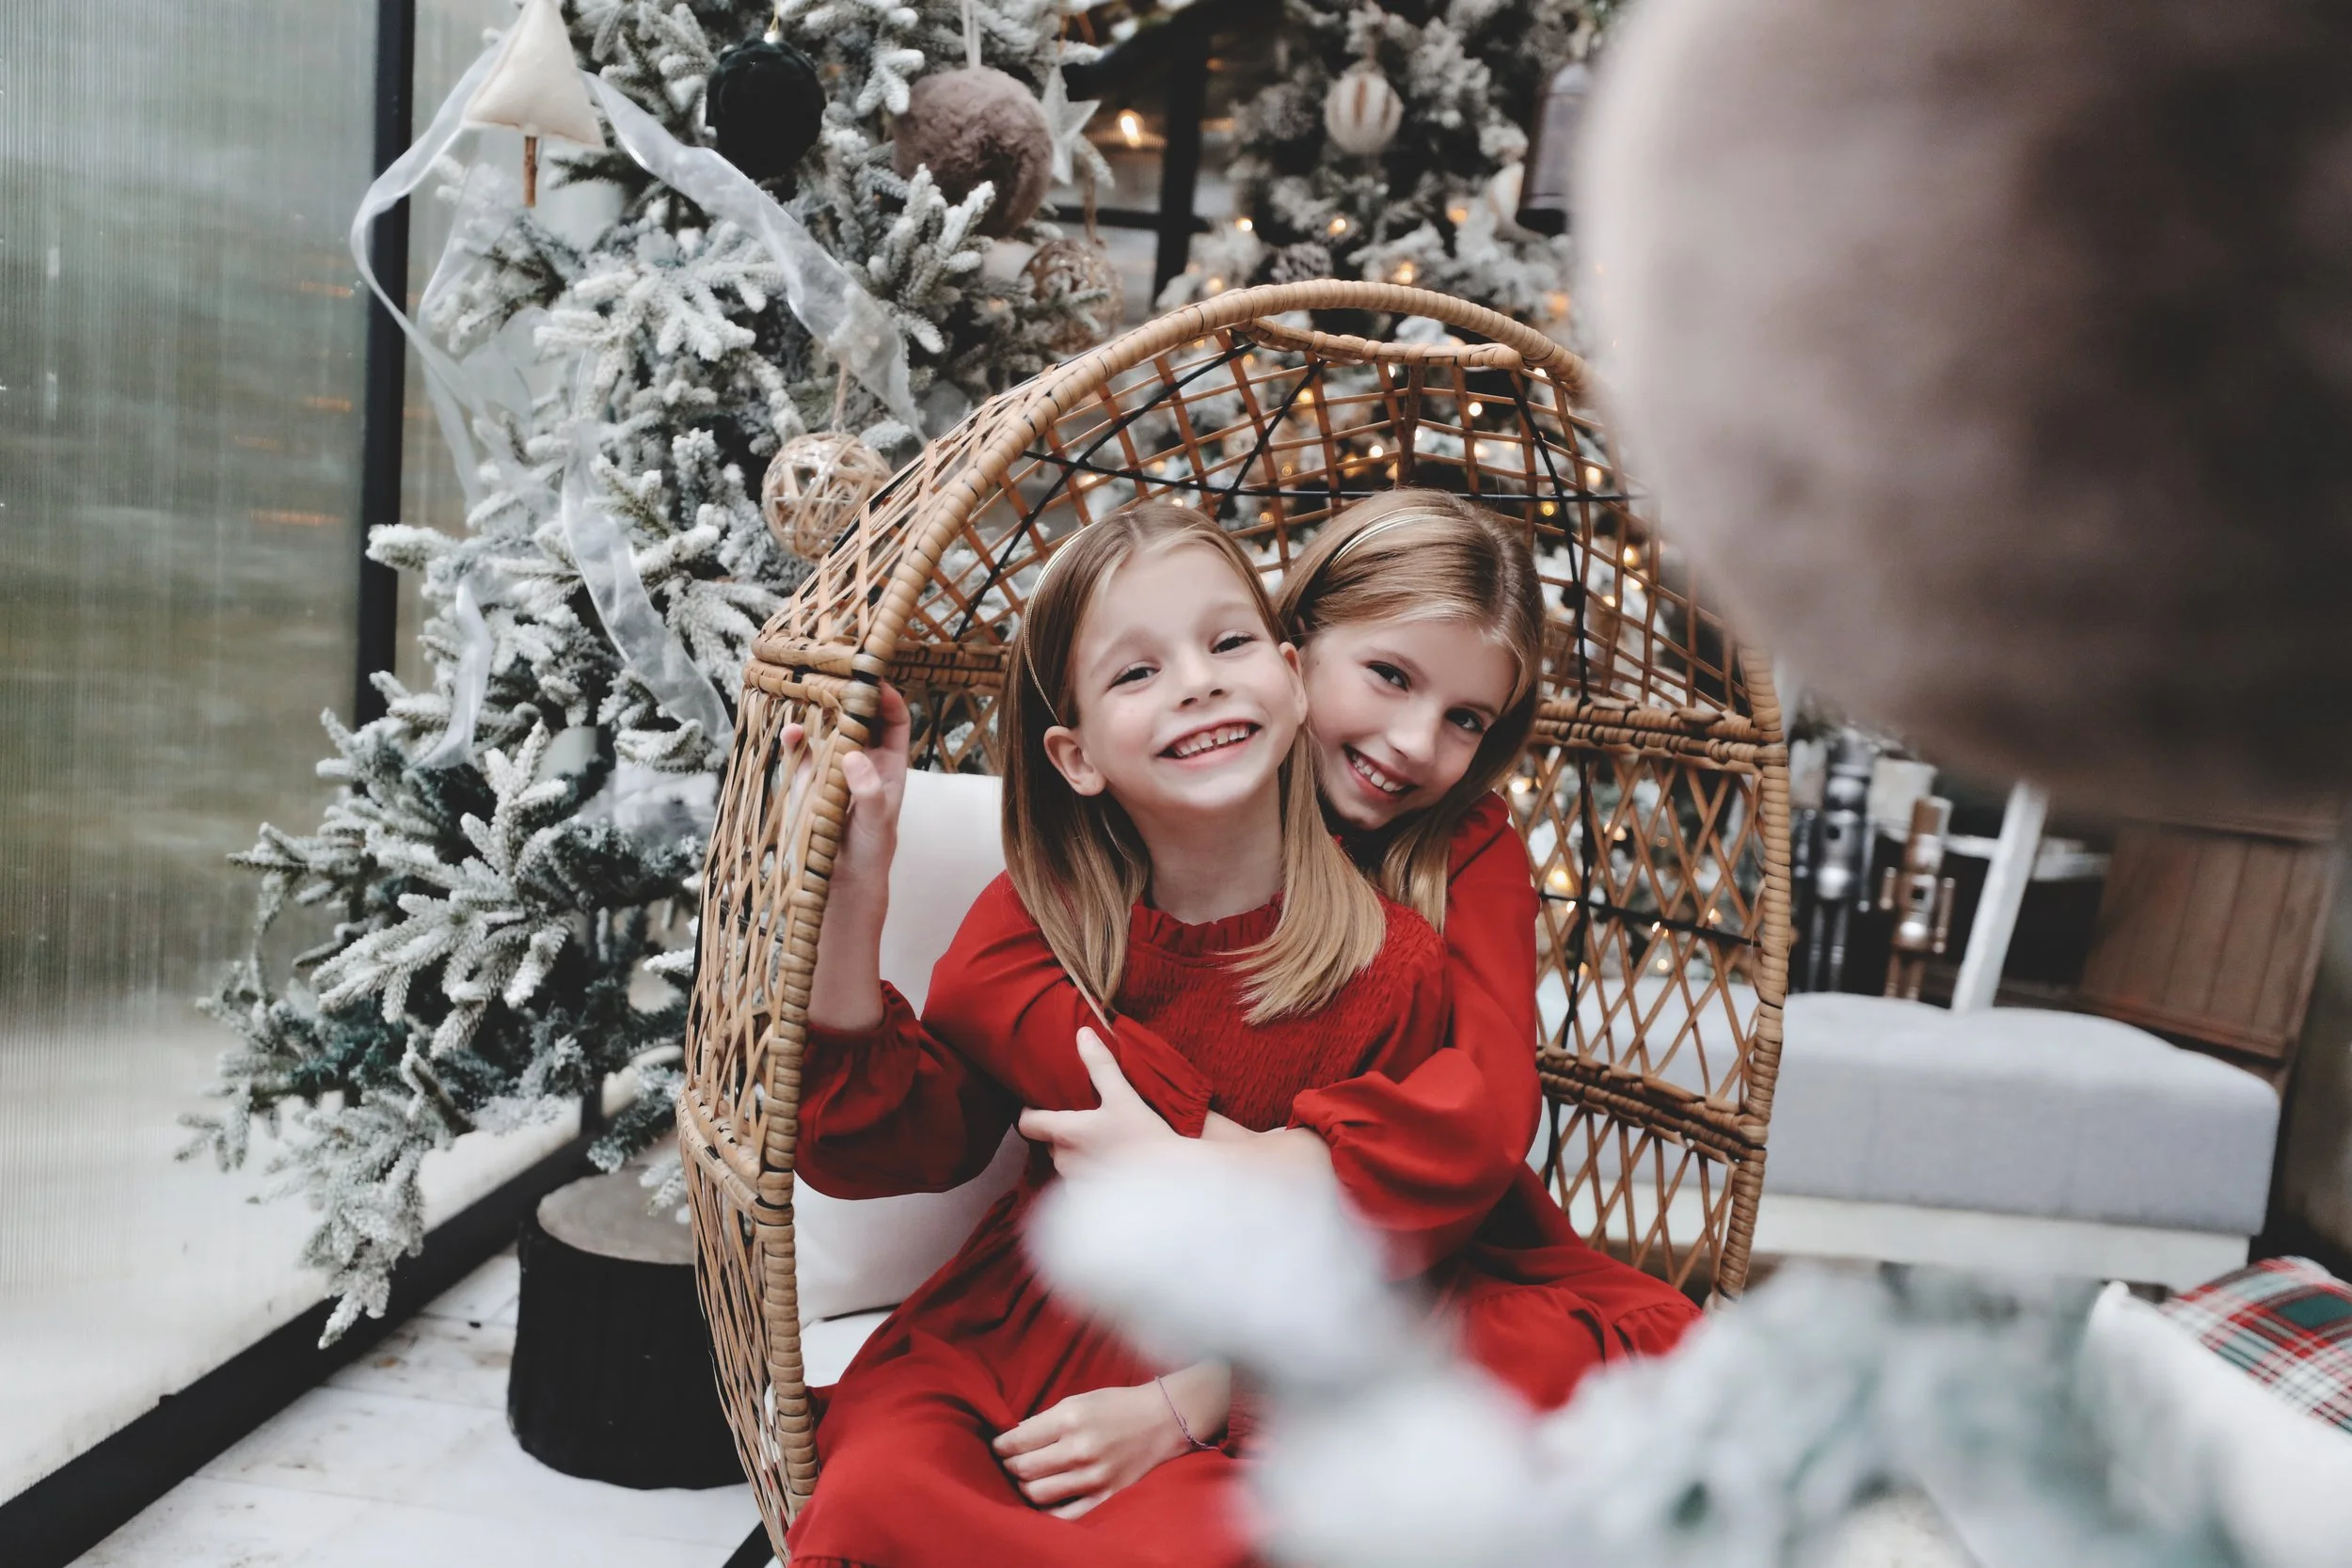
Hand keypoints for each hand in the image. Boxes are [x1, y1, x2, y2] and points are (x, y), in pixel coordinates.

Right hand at [779, 684, 908, 902]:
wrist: (842, 879)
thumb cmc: (872, 850)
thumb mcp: (877, 821)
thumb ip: (868, 791)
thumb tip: (853, 756)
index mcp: (889, 764)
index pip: (895, 722)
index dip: (889, 699)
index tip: (876, 683)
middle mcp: (863, 758)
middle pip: (859, 715)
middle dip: (850, 694)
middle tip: (838, 674)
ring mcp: (834, 765)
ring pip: (828, 727)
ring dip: (819, 709)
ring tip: (812, 689)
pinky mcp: (808, 778)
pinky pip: (801, 750)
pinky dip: (795, 738)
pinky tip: (791, 732)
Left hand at [991, 1382, 1194, 1518]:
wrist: (1161, 1420)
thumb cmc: (1116, 1405)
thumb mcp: (1077, 1401)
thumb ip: (1044, 1420)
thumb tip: (1013, 1438)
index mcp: (1070, 1419)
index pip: (1018, 1441)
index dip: (1000, 1446)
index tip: (997, 1447)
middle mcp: (1079, 1450)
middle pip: (1023, 1470)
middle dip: (1008, 1467)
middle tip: (1009, 1463)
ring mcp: (1092, 1477)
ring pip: (1037, 1495)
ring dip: (1024, 1488)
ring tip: (1026, 1479)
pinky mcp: (1104, 1496)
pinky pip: (1064, 1515)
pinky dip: (1047, 1511)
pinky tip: (1043, 1500)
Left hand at [1017, 1029, 1183, 1176]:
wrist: (1171, 1181)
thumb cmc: (1145, 1136)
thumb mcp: (1123, 1095)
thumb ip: (1100, 1065)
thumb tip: (1082, 1033)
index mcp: (1066, 1134)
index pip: (1026, 1123)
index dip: (1029, 1112)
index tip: (1041, 1103)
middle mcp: (1063, 1162)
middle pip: (1049, 1142)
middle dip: (1061, 1131)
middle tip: (1084, 1119)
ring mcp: (1075, 1185)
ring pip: (1066, 1163)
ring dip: (1077, 1154)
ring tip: (1101, 1143)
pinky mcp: (1088, 1202)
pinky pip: (1079, 1184)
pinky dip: (1090, 1174)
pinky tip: (1112, 1167)